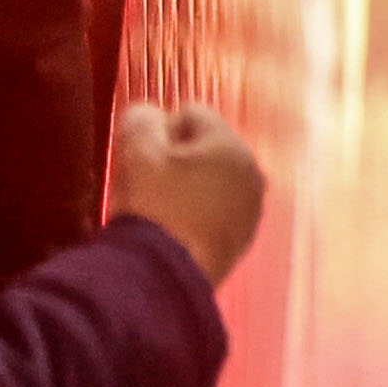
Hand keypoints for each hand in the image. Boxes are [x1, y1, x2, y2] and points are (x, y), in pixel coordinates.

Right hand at [111, 98, 268, 280]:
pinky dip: (195, 214)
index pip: (191, 113)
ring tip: (159, 209)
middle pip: (205, 148)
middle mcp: (252, 173)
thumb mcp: (136, 150)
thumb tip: (151, 115)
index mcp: (231, 145)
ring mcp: (251, 208)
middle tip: (148, 183)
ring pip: (210, 181)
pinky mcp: (243, 239)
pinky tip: (173, 230)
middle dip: (175, 158)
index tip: (142, 156)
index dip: (159, 129)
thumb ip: (142, 119)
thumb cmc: (153, 205)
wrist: (166, 273)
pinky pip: (215, 212)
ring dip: (185, 187)